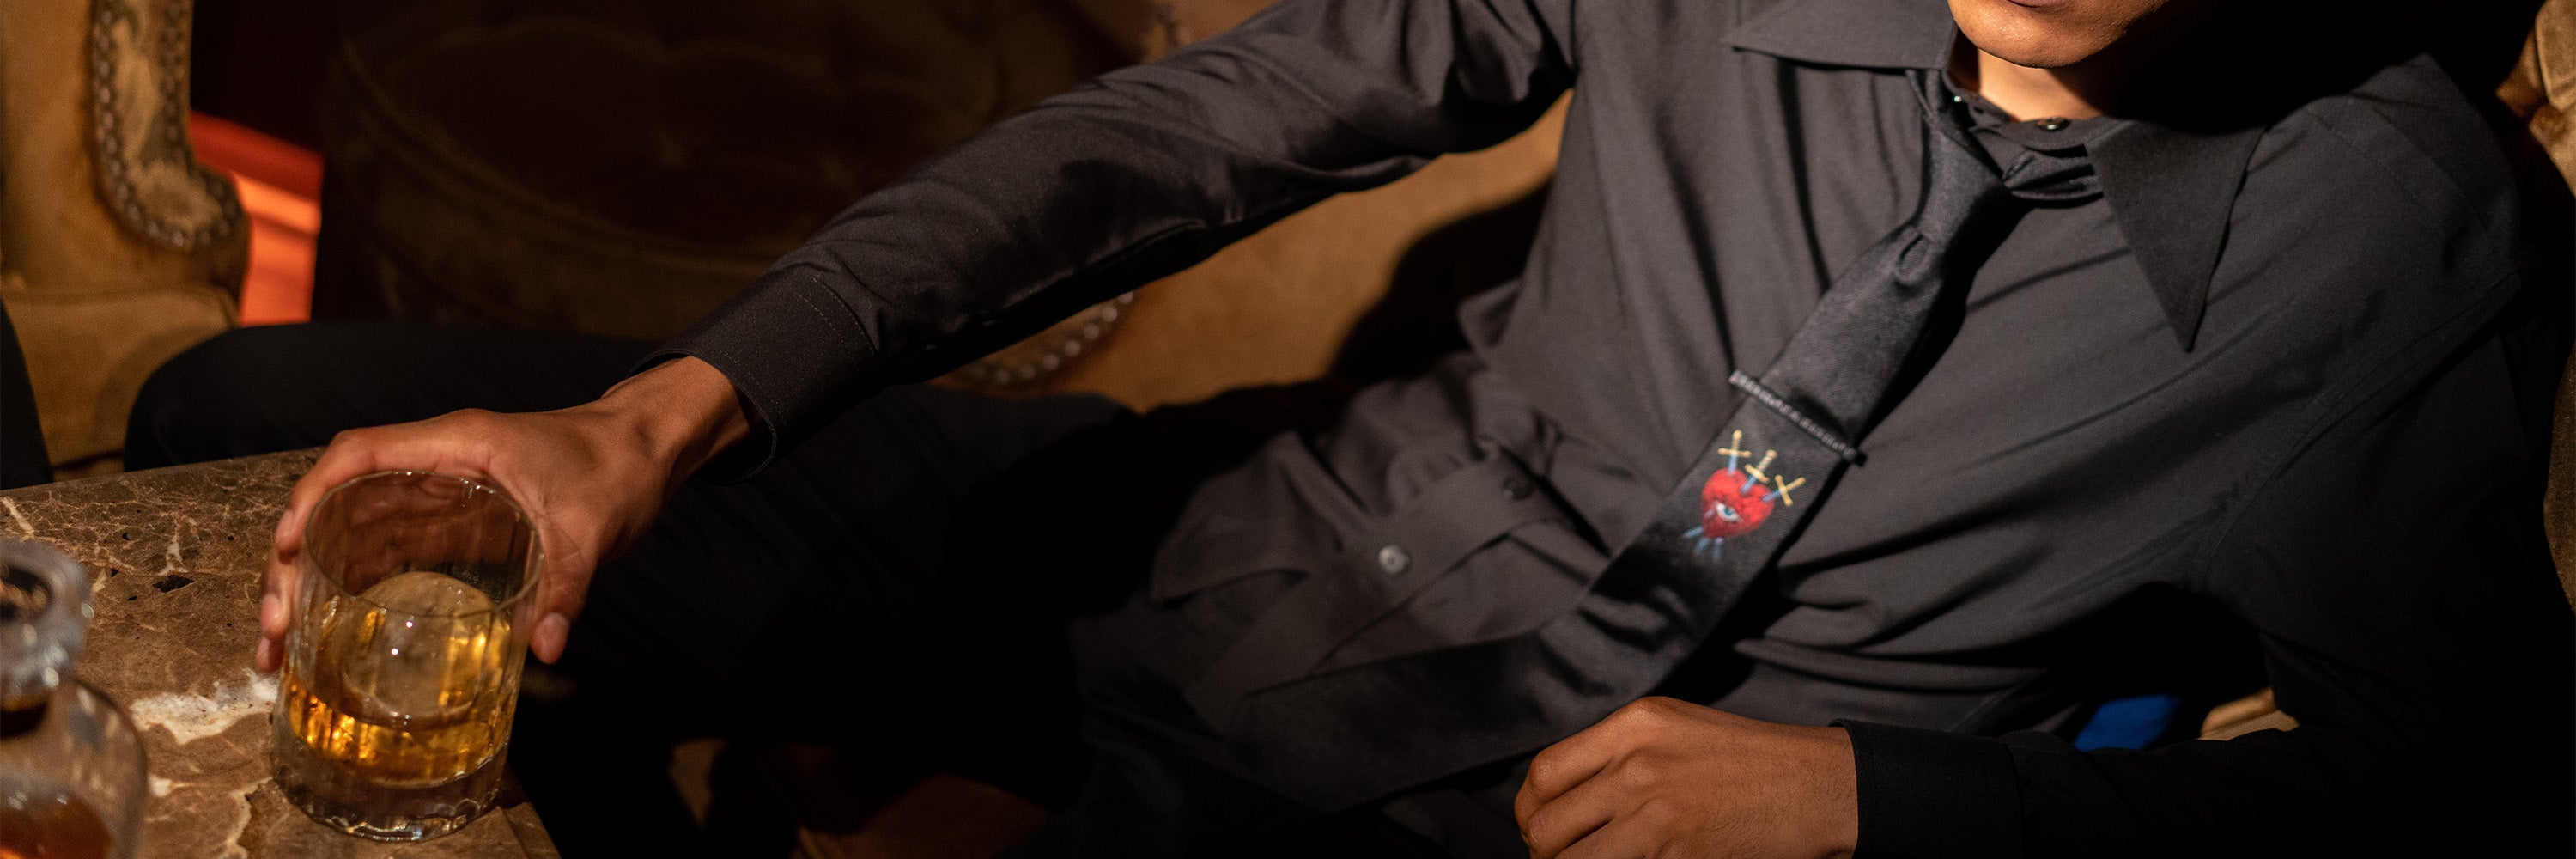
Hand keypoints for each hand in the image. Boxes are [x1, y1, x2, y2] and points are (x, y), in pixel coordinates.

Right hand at [255, 357, 750, 671]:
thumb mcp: (593, 528)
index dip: (313, 496)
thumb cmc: (616, 467)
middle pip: (339, 500)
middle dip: (296, 558)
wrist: (646, 451)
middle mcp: (435, 464)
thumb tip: (544, 646)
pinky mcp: (451, 521)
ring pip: (352, 527)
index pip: (359, 453)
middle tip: (276, 625)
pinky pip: (385, 547)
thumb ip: (566, 585)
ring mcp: (438, 492)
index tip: (289, 546)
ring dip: (312, 578)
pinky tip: (327, 629)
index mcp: (456, 444)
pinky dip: (351, 584)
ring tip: (280, 643)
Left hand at [1515, 697, 1859, 858]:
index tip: (1539, 824)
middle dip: (1545, 851)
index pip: (1545, 773)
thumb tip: (1564, 793)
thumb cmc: (1750, 759)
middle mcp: (1639, 765)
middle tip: (1561, 857)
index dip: (1530, 809)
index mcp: (1635, 725)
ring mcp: (1659, 814)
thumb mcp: (1676, 728)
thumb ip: (1618, 751)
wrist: (1818, 786)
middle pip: (1547, 824)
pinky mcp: (1681, 856)